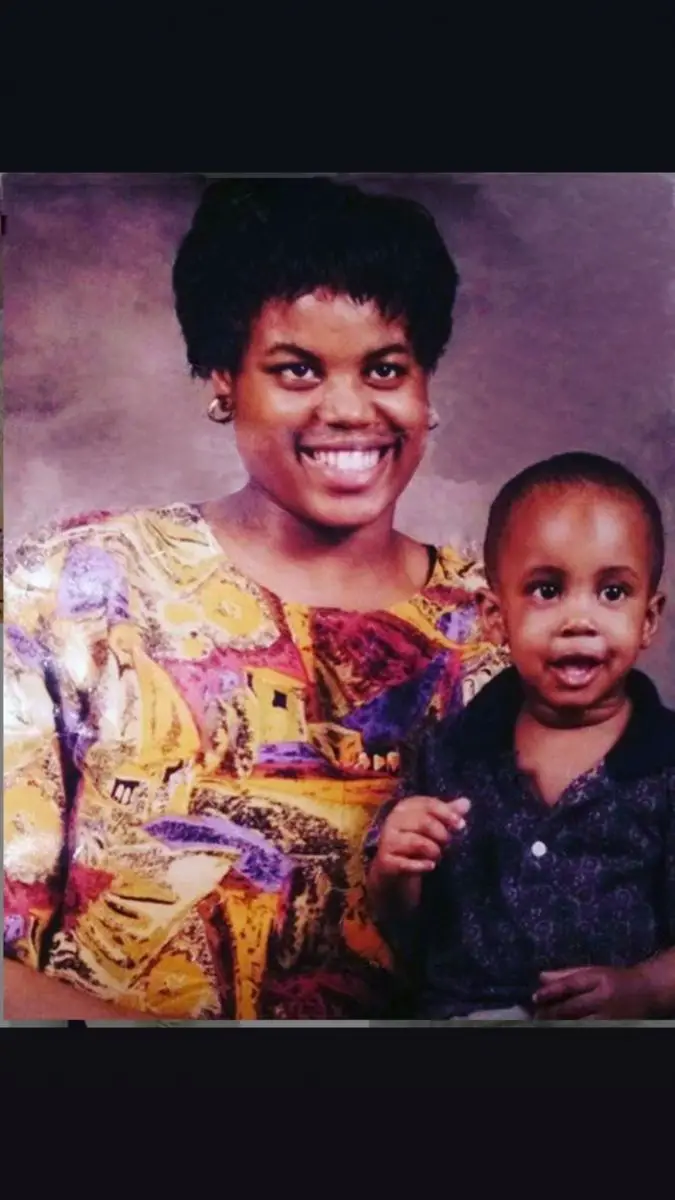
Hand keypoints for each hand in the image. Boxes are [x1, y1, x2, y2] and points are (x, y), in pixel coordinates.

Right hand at [372, 794, 469, 881]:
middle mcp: (393, 820)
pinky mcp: (385, 861)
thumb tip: (466, 802)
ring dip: (434, 851)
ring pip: (417, 843)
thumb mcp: (432, 826)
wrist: (392, 869)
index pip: (428, 804)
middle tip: (447, 844)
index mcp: (405, 807)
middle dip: (442, 835)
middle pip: (424, 822)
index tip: (461, 825)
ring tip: (437, 856)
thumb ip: (448, 814)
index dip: (447, 813)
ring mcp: (388, 841)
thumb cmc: (415, 842)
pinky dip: (422, 866)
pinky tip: (430, 866)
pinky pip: (406, 864)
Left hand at [533, 965, 653, 1019]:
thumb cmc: (614, 979)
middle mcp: (604, 998)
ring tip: (546, 1024)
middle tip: (537, 1015)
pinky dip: (573, 1030)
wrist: (646, 992)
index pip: (570, 985)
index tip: (535, 997)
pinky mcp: (613, 1028)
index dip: (551, 992)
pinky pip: (588, 1031)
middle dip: (551, 1012)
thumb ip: (567, 974)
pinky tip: (563, 1029)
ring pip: (579, 1024)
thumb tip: (541, 977)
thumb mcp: (593, 970)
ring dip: (560, 1024)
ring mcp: (610, 1016)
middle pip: (572, 1008)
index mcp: (599, 978)